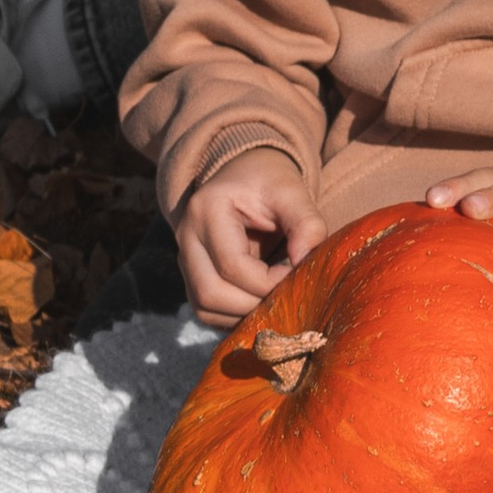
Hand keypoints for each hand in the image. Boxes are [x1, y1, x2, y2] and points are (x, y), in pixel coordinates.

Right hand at [177, 149, 325, 328]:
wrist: (246, 176)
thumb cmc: (269, 183)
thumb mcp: (292, 192)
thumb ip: (306, 223)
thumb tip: (305, 260)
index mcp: (207, 211)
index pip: (232, 265)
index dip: (269, 283)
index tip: (299, 278)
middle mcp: (186, 237)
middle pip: (210, 294)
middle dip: (254, 306)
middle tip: (288, 297)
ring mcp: (185, 260)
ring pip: (205, 308)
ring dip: (244, 316)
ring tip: (277, 302)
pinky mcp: (192, 276)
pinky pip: (207, 311)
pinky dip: (236, 317)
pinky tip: (263, 305)